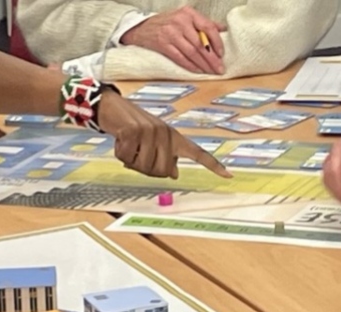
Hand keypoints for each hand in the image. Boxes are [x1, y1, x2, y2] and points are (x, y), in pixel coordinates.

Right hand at [96, 91, 230, 178]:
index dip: (213, 166)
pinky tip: (119, 140)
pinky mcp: (133, 131)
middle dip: (146, 170)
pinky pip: (126, 158)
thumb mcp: (152, 142)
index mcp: (174, 137)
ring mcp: (150, 131)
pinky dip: (119, 154)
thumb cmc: (132, 127)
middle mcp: (166, 134)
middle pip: (163, 171)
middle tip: (136, 156)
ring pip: (144, 167)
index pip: (198, 153)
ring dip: (131, 162)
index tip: (229, 176)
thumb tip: (175, 174)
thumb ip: (166, 156)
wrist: (111, 106)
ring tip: (128, 146)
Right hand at [121, 7, 225, 74]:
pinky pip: (180, 58)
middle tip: (219, 68)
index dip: (217, 42)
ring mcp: (171, 33)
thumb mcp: (185, 17)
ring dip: (203, 64)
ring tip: (211, 71)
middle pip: (201, 43)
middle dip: (212, 58)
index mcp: (188, 13)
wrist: (141, 28)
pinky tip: (198, 71)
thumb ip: (203, 22)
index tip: (221, 54)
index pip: (208, 27)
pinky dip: (190, 66)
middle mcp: (180, 21)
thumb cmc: (167, 23)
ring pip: (192, 52)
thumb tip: (223, 28)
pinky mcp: (163, 44)